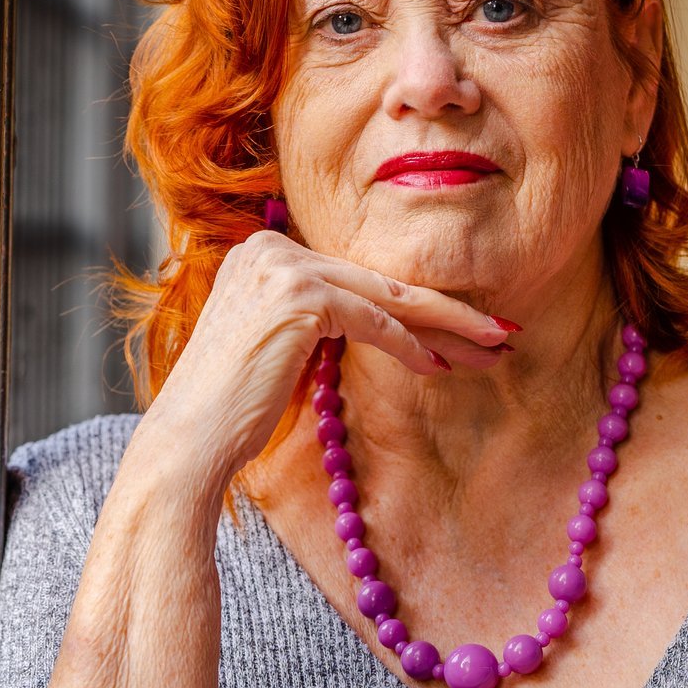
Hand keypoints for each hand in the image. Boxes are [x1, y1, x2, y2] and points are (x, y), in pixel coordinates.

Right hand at [137, 230, 511, 483]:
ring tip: (494, 344)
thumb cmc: (230, 409)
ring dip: (447, 325)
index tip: (460, 326)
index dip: (413, 304)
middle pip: (375, 280)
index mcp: (261, 251)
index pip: (354, 277)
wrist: (188, 440)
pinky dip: (410, 344)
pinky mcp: (299, 295)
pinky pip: (373, 319)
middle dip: (444, 309)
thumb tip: (384, 323)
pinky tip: (441, 364)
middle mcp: (268, 247)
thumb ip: (317, 321)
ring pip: (385, 296)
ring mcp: (282, 266)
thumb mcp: (278, 347)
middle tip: (498, 328)